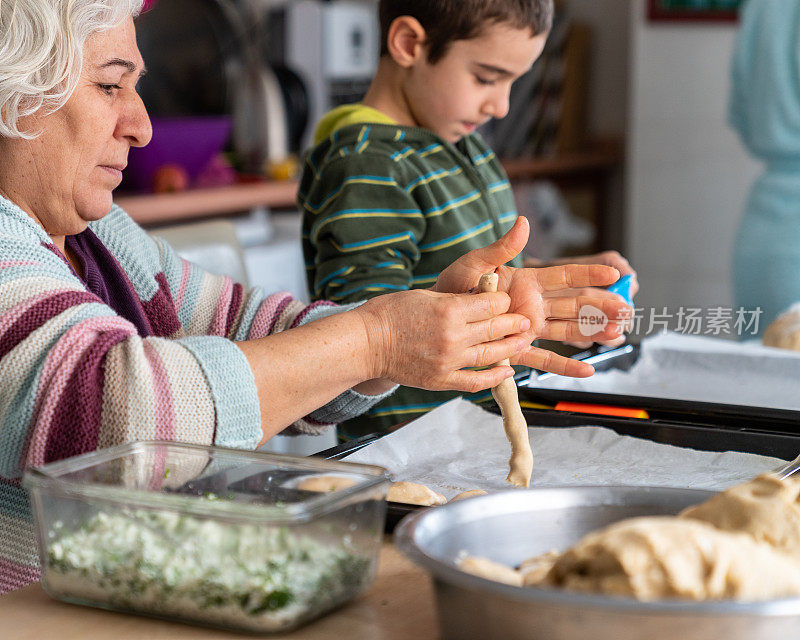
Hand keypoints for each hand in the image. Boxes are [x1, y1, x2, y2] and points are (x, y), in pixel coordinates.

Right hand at [355, 288, 532, 393]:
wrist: (365, 343)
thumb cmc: (389, 314)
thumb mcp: (424, 295)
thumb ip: (455, 299)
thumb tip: (481, 299)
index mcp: (449, 310)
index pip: (492, 303)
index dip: (502, 300)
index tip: (505, 300)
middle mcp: (453, 337)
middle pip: (497, 328)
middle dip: (515, 323)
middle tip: (526, 321)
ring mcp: (448, 361)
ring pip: (491, 355)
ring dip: (512, 348)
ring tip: (523, 342)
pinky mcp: (441, 380)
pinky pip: (475, 381)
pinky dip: (494, 377)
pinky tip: (506, 371)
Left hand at [433, 217, 632, 376]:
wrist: (435, 319)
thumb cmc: (451, 287)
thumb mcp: (473, 264)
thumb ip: (500, 248)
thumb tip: (523, 223)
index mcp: (527, 281)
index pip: (564, 275)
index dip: (589, 272)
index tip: (615, 271)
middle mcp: (534, 304)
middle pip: (575, 304)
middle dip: (602, 305)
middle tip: (626, 308)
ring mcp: (529, 328)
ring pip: (568, 329)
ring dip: (593, 332)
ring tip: (618, 333)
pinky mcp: (519, 349)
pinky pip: (545, 358)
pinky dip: (565, 366)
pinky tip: (587, 370)